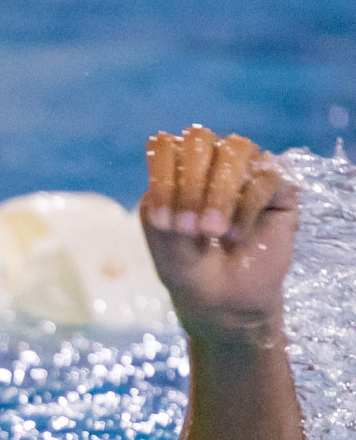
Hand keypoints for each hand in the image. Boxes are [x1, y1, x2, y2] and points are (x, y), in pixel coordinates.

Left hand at [140, 125, 297, 340]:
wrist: (224, 300)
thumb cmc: (188, 266)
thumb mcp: (163, 238)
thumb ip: (161, 203)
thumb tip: (176, 177)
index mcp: (176, 169)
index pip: (165, 145)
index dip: (162, 176)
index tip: (161, 221)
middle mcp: (212, 162)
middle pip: (201, 139)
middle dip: (191, 184)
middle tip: (188, 229)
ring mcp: (247, 172)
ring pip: (237, 149)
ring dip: (220, 191)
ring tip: (212, 231)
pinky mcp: (280, 188)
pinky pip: (267, 176)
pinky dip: (247, 207)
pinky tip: (235, 237)